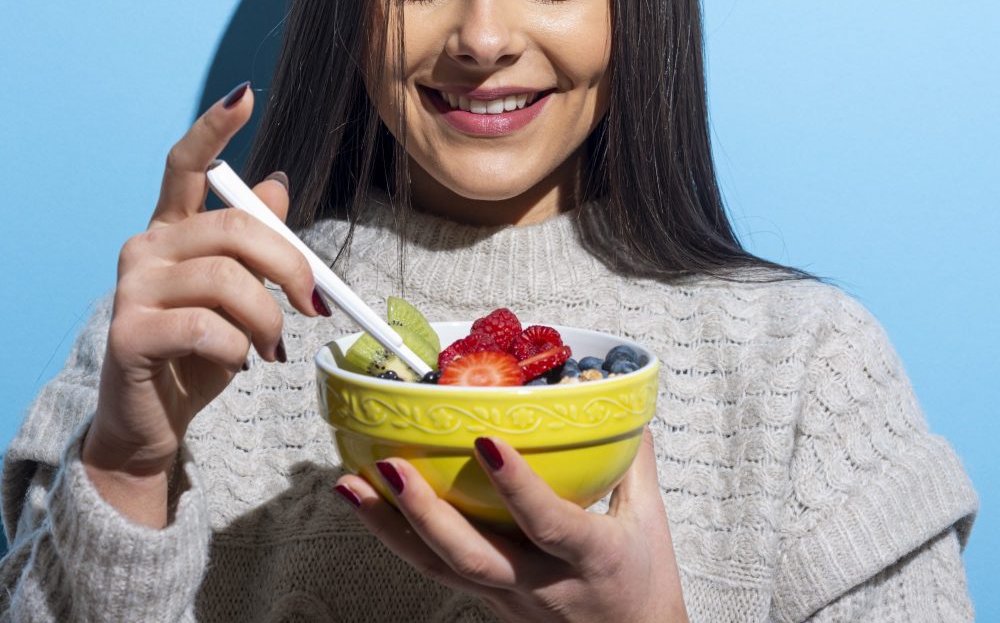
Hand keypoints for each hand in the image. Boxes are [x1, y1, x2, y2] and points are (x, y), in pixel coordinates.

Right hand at [82, 83, 327, 524]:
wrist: (150, 422)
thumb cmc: (196, 354)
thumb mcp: (237, 295)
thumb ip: (252, 243)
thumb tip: (276, 184)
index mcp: (172, 229)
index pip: (187, 164)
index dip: (215, 127)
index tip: (245, 94)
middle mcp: (145, 247)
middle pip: (234, 228)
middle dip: (289, 266)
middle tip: (314, 305)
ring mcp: (131, 288)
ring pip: (227, 281)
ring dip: (266, 320)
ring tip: (269, 348)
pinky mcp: (128, 333)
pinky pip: (206, 328)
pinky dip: (236, 349)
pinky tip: (233, 362)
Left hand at [335, 428, 688, 622]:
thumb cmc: (644, 586)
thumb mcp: (650, 522)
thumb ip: (631, 459)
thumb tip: (619, 398)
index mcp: (590, 559)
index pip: (551, 524)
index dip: (518, 486)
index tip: (488, 442)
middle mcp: (541, 585)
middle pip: (473, 557)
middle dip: (426, 513)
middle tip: (388, 467)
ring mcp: (508, 599)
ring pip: (440, 567)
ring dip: (389, 526)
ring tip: (349, 483)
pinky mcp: (486, 602)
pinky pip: (437, 568)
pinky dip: (396, 537)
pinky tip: (365, 504)